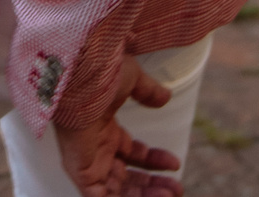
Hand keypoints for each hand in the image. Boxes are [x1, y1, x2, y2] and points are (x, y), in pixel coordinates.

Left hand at [55, 58, 182, 196]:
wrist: (82, 78)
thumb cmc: (101, 74)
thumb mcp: (131, 80)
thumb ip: (148, 91)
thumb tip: (165, 97)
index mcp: (104, 129)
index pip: (131, 154)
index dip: (154, 161)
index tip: (175, 164)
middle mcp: (96, 149)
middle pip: (126, 177)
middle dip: (152, 185)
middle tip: (176, 189)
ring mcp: (89, 163)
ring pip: (117, 191)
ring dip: (144, 195)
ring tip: (170, 194)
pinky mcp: (83, 174)